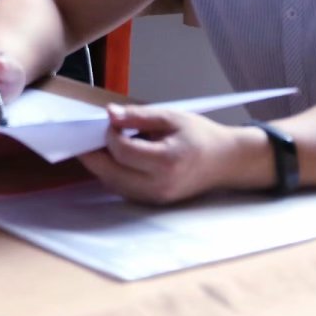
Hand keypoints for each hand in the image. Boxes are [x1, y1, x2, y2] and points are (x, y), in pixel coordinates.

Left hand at [77, 105, 269, 204]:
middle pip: (110, 173)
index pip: (122, 152)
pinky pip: (123, 190)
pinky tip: (116, 158)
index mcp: (167, 161)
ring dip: (101, 165)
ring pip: (113, 184)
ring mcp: (157, 197)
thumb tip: (109, 113)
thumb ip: (138, 116)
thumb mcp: (171, 117)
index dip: (110, 135)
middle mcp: (160, 185)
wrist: (227, 161)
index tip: (113, 121)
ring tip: (102, 145)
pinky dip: (113, 174)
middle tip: (88, 136)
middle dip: (94, 154)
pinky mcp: (154, 201)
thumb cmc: (201, 136)